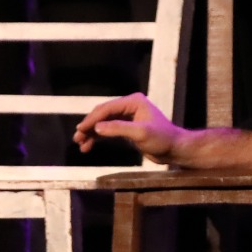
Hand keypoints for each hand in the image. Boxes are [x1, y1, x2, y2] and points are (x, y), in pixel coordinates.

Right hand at [73, 92, 192, 164]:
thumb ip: (119, 129)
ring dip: (92, 133)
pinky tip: (89, 146)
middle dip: (89, 126)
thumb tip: (97, 128)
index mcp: (133, 102)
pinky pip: (108, 130)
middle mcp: (129, 106)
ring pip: (104, 123)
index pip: (107, 108)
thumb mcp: (140, 133)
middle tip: (77, 138)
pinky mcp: (127, 128)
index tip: (80, 129)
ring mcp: (127, 117)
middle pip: (103, 114)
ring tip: (80, 144)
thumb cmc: (162, 139)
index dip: (92, 119)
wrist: (175, 150)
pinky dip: (98, 138)